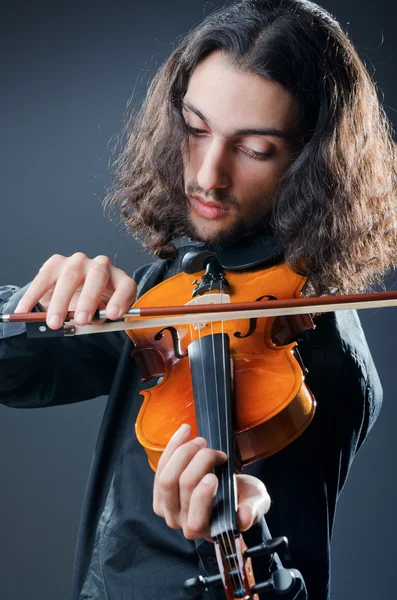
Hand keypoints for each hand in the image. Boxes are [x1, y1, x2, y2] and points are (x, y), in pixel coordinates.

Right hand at [13, 252, 136, 328]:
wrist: (70, 295)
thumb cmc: (90, 308)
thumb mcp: (97, 316)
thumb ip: (96, 319)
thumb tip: (88, 323)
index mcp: (118, 280)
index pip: (126, 286)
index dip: (121, 299)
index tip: (113, 315)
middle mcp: (100, 266)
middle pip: (97, 277)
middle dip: (89, 300)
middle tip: (81, 320)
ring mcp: (78, 261)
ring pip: (70, 276)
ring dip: (61, 301)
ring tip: (55, 323)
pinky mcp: (56, 263)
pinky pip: (44, 277)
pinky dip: (34, 296)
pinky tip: (24, 311)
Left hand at [153, 423, 270, 541]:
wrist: (230, 493)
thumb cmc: (243, 498)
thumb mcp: (256, 503)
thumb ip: (252, 510)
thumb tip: (245, 517)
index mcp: (206, 530)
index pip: (197, 518)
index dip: (203, 495)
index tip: (215, 475)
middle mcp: (182, 523)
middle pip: (179, 488)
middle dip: (198, 462)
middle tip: (215, 452)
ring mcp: (167, 508)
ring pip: (165, 477)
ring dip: (183, 452)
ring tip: (201, 441)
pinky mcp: (159, 492)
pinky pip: (160, 467)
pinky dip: (172, 446)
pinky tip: (186, 431)